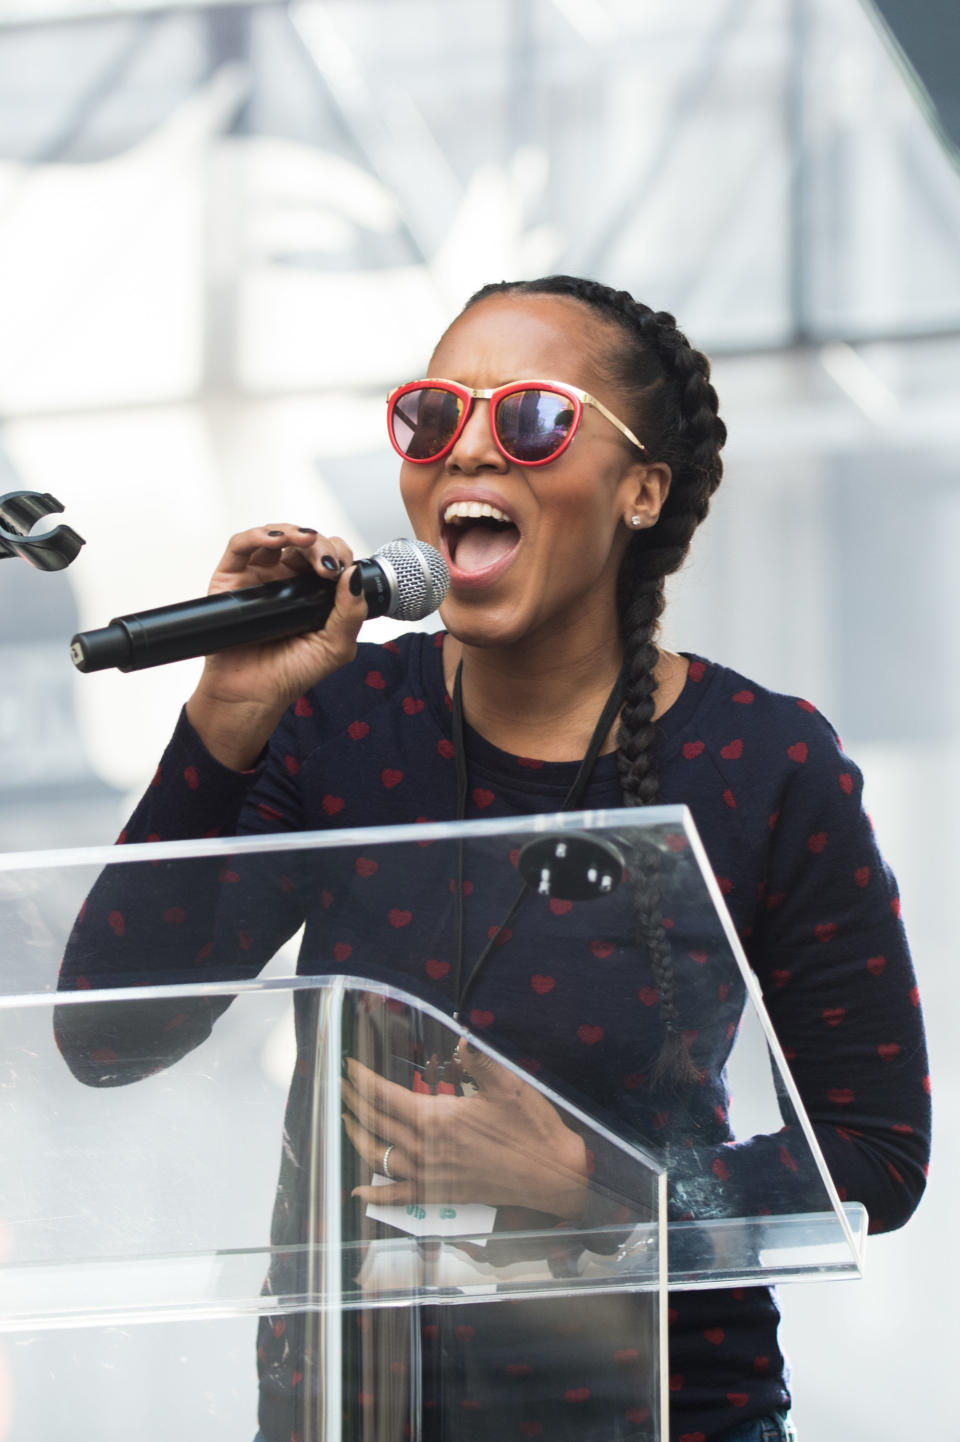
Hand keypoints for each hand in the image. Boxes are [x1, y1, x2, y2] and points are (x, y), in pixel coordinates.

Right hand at [185, 524, 366, 768]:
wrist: (252, 694)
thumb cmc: (291, 673)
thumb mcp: (336, 647)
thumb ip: (351, 612)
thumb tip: (355, 575)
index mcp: (312, 592)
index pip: (329, 557)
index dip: (338, 554)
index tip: (341, 571)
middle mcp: (285, 579)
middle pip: (304, 541)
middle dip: (320, 544)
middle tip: (327, 564)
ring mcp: (258, 576)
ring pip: (275, 535)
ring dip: (293, 532)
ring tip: (306, 544)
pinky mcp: (231, 577)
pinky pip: (241, 544)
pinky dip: (258, 534)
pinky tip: (275, 540)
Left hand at [341, 1042, 588, 1219]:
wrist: (550, 1175)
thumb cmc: (531, 1128)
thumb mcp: (508, 1084)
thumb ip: (480, 1057)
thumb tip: (461, 1035)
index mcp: (437, 1118)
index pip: (386, 1097)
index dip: (363, 1082)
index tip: (347, 1067)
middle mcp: (426, 1148)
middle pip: (377, 1124)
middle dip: (354, 1104)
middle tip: (340, 1088)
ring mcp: (430, 1175)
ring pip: (380, 1157)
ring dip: (358, 1139)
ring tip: (345, 1122)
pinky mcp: (439, 1195)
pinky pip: (398, 1197)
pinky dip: (375, 1195)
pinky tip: (359, 1193)